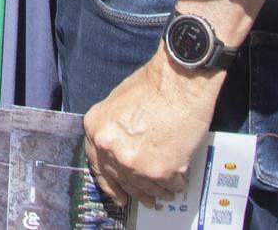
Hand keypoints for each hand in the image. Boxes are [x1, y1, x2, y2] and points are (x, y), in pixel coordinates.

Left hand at [82, 45, 220, 210]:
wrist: (180, 80)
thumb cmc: (155, 84)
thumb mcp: (117, 102)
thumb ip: (114, 129)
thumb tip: (122, 150)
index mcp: (96, 130)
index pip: (98, 167)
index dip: (110, 184)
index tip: (119, 193)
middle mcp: (111, 150)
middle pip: (123, 180)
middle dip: (136, 190)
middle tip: (145, 197)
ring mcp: (134, 163)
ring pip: (147, 188)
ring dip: (157, 190)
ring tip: (166, 189)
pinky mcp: (160, 171)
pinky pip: (169, 186)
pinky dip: (176, 184)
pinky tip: (180, 180)